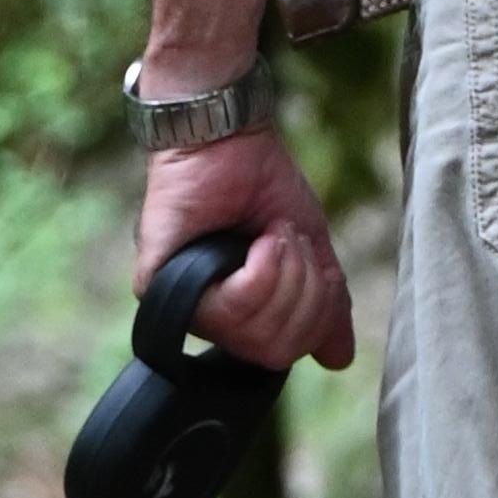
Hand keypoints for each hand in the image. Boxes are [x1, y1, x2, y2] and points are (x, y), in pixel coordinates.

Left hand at [135, 127, 354, 371]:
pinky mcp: (158, 285)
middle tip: (290, 243)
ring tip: (272, 235)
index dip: (314, 315)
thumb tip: (339, 359)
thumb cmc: (263, 186)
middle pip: (274, 350)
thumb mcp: (309, 249)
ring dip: (283, 276)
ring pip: (252, 334)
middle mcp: (211, 318)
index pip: (284, 355)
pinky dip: (259, 273)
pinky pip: (226, 311)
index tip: (312, 259)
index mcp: (242, 315)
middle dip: (303, 293)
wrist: (232, 137)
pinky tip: (256, 239)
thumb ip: (325, 304)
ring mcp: (183, 304)